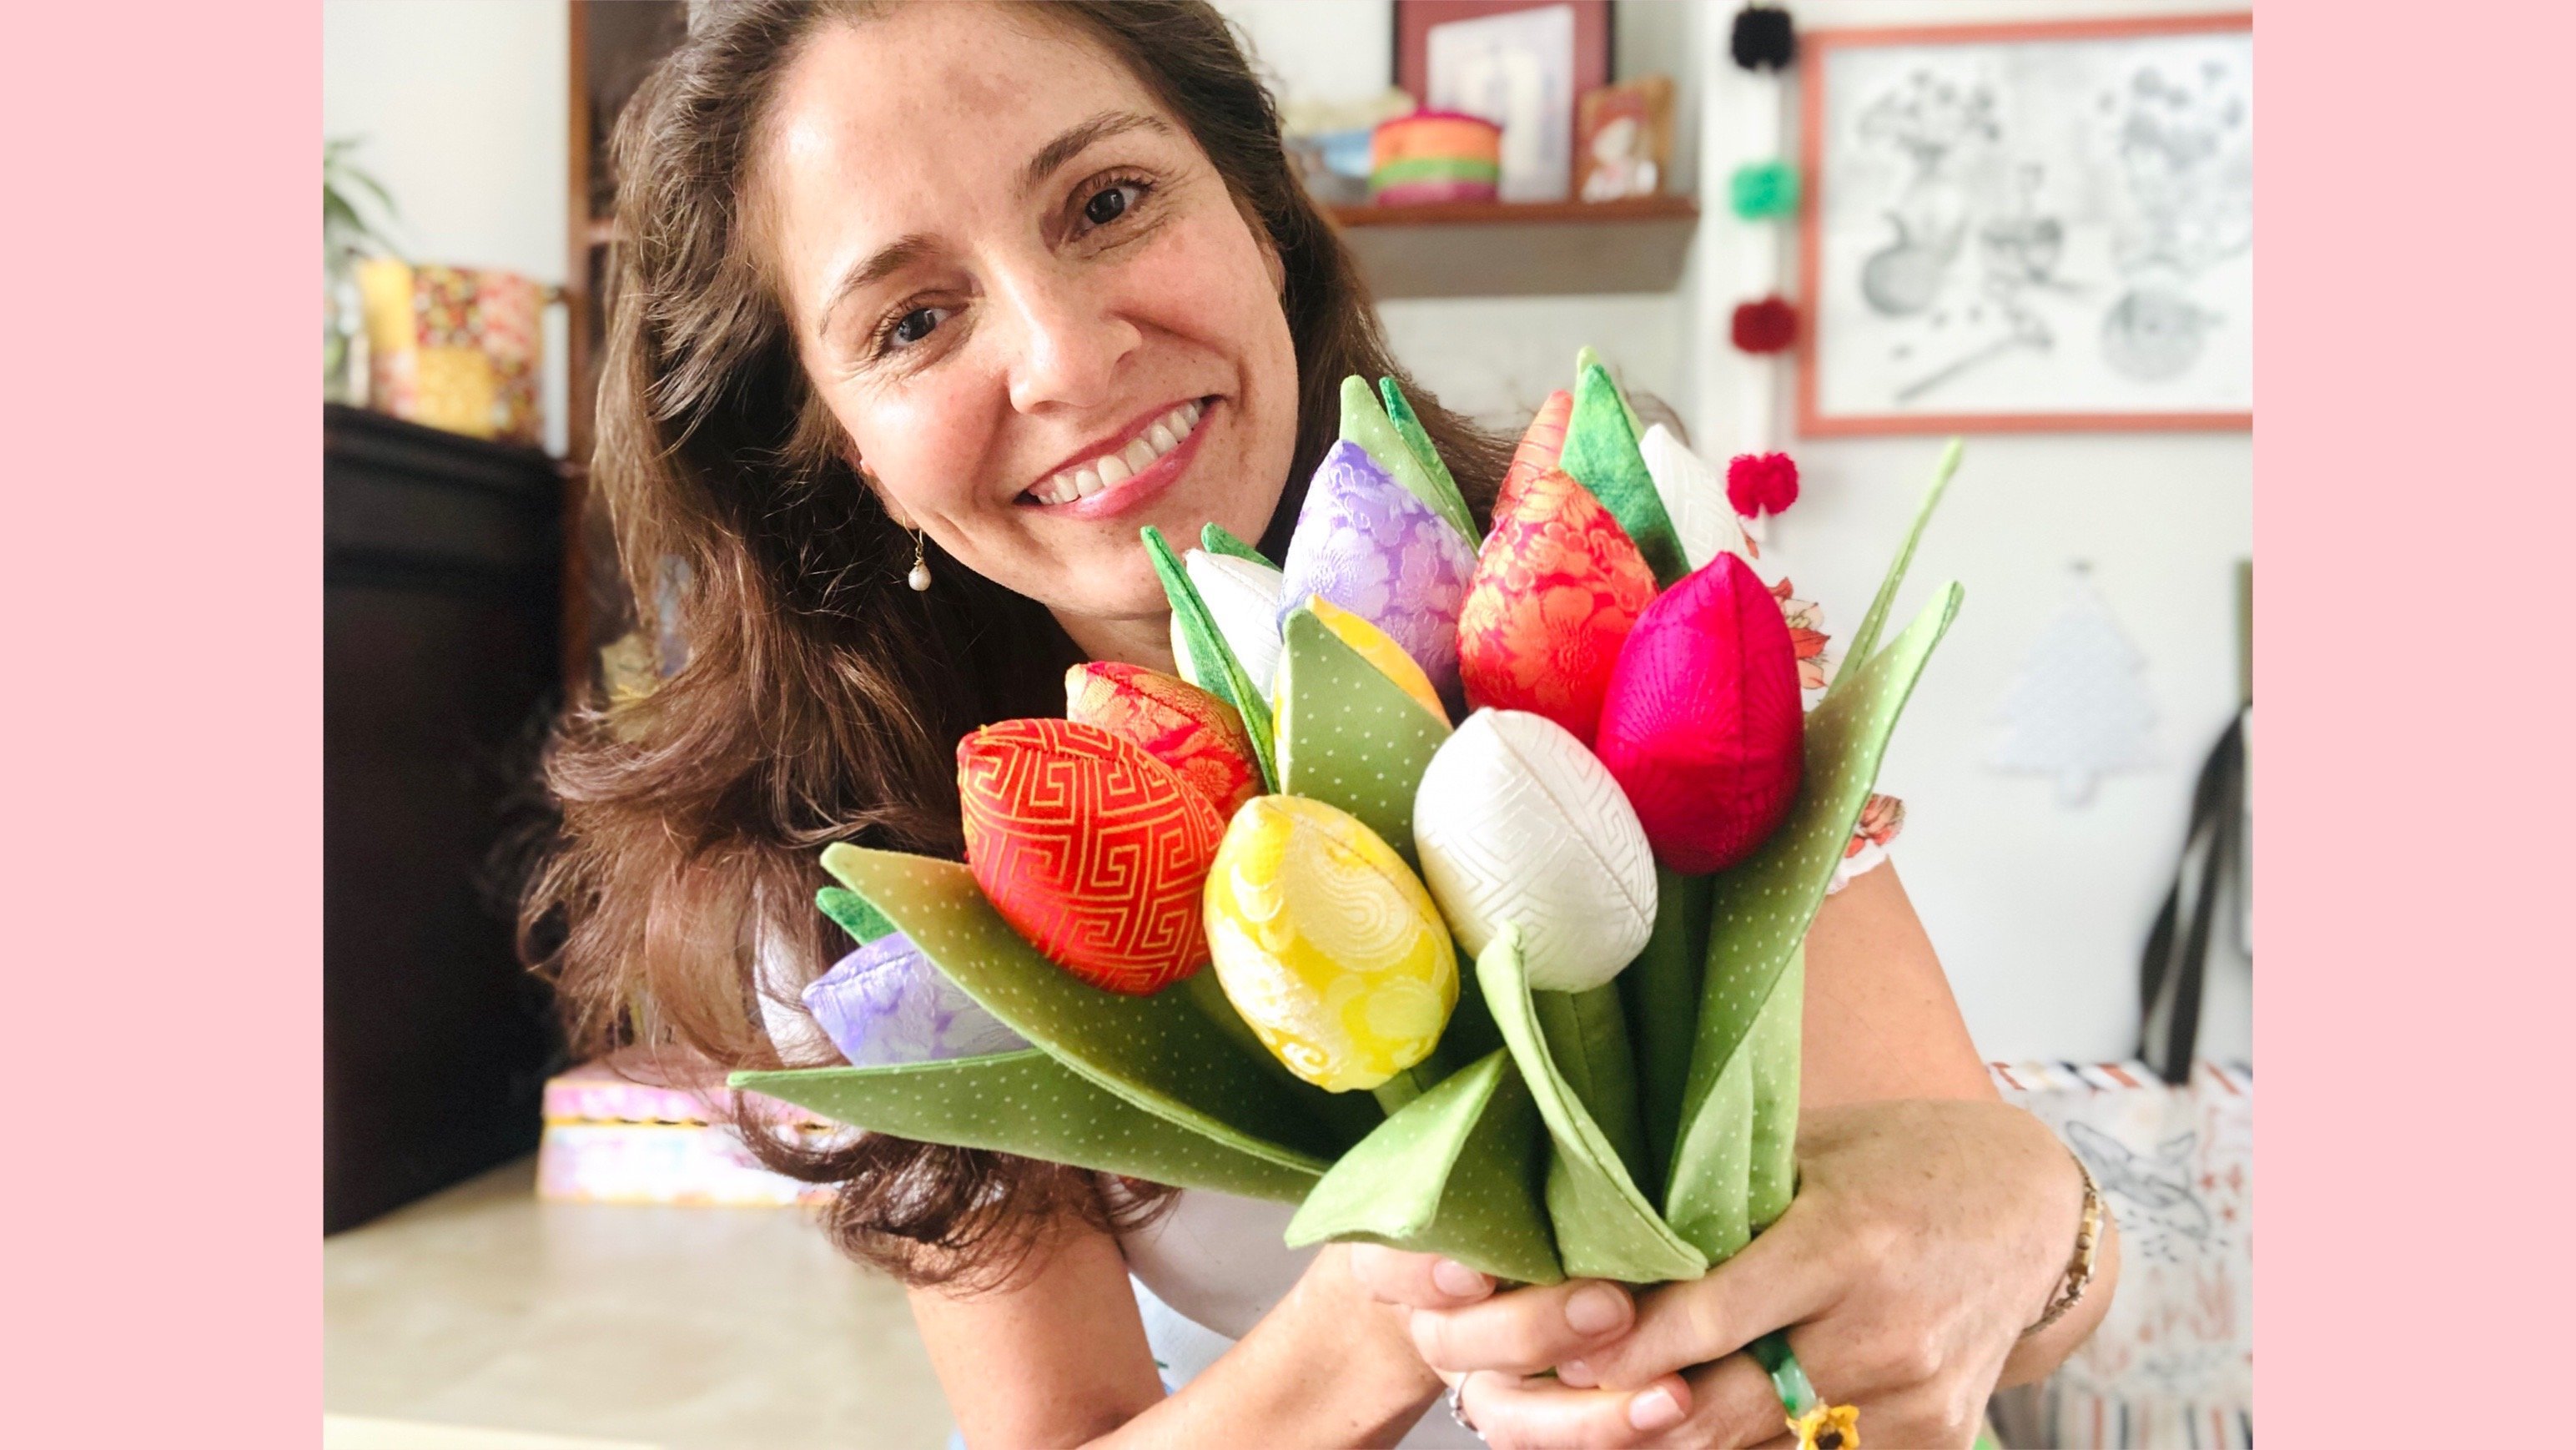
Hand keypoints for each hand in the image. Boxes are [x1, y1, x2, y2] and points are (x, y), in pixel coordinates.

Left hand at [1354, 1100, 2093, 1448]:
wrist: (2033, 1212)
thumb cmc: (1902, 1161)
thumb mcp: (1810, 1152)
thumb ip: (1719, 1194)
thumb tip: (1597, 1214)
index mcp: (1846, 1241)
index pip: (1712, 1315)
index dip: (1628, 1346)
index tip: (1561, 1352)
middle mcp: (1884, 1328)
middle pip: (1728, 1403)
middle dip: (1639, 1408)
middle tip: (1565, 1396)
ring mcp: (1913, 1394)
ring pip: (1763, 1447)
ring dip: (1687, 1435)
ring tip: (1622, 1412)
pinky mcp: (1932, 1436)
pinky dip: (1756, 1446)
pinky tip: (1703, 1423)